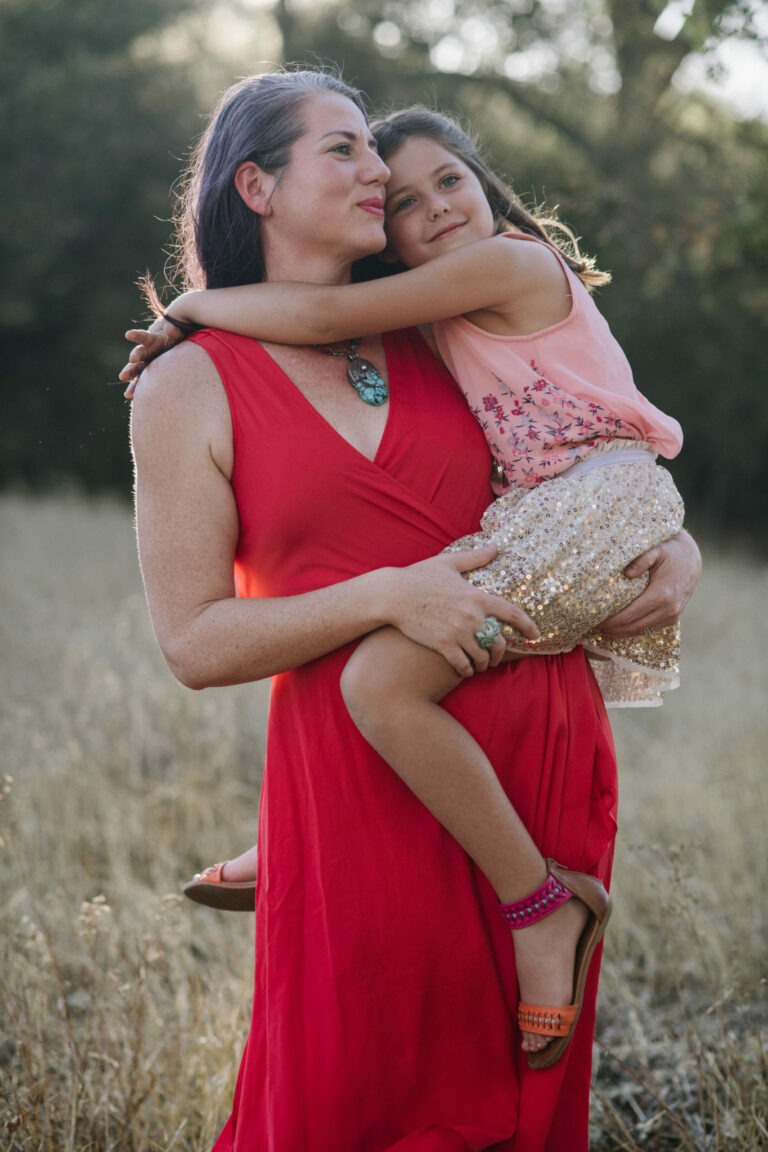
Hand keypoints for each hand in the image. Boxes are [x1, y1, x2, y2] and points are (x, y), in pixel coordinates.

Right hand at [120, 317, 183, 397]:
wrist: (174, 347)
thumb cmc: (176, 338)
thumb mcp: (176, 333)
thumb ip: (174, 331)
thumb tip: (172, 328)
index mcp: (152, 341)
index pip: (143, 337)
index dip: (136, 335)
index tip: (128, 334)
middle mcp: (146, 352)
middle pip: (138, 354)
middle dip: (135, 356)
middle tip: (132, 359)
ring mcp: (146, 364)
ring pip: (135, 370)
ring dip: (129, 374)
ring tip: (123, 378)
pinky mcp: (148, 375)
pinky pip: (140, 382)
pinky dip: (135, 388)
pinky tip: (128, 395)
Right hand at [384, 542, 539, 677]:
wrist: (393, 595)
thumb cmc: (419, 577)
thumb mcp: (448, 563)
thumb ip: (475, 558)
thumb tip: (495, 547)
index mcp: (477, 596)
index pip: (512, 613)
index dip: (528, 626)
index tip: (536, 635)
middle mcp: (472, 616)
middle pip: (498, 642)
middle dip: (500, 652)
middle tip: (496, 657)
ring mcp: (458, 632)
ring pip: (482, 656)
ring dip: (483, 664)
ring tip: (479, 665)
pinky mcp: (443, 645)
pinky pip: (463, 665)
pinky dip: (467, 670)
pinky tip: (465, 670)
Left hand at [599, 530, 700, 637]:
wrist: (692, 558)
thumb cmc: (670, 552)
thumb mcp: (655, 550)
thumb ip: (641, 560)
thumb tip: (627, 573)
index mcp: (662, 595)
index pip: (629, 616)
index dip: (610, 621)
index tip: (594, 619)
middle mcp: (668, 609)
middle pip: (633, 627)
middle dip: (611, 629)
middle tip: (593, 624)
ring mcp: (672, 616)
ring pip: (641, 632)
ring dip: (621, 633)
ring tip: (603, 628)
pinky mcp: (673, 618)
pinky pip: (649, 630)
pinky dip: (633, 630)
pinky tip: (619, 627)